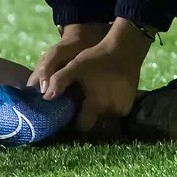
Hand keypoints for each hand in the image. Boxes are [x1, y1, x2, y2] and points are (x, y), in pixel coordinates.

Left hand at [40, 20, 154, 133]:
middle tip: (81, 100)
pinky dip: (109, 106)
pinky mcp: (130, 104)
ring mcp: (123, 109)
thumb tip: (46, 97)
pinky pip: (115, 111)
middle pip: (94, 122)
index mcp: (97, 105)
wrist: (125, 50)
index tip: (71, 109)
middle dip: (86, 114)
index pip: (82, 126)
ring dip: (98, 110)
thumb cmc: (97, 58)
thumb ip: (59, 81)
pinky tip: (105, 92)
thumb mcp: (75, 67)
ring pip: (105, 117)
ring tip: (93, 95)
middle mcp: (111, 112)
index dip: (75, 120)